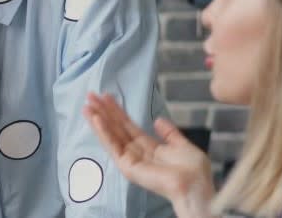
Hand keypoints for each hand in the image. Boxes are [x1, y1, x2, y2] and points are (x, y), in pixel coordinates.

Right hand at [83, 93, 214, 217]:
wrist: (194, 186)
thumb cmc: (193, 170)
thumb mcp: (183, 146)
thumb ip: (170, 134)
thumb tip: (158, 120)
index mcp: (149, 148)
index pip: (128, 126)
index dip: (117, 111)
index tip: (106, 96)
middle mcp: (136, 153)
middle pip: (116, 128)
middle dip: (104, 112)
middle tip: (90, 95)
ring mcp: (129, 160)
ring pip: (111, 135)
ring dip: (98, 120)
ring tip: (87, 105)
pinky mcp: (126, 165)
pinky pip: (113, 146)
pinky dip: (103, 132)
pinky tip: (96, 119)